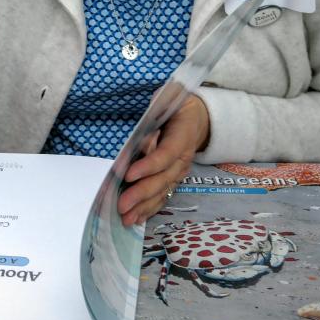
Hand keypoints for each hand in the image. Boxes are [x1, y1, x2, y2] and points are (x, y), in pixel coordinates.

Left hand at [117, 95, 209, 226]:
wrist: (197, 117)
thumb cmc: (175, 105)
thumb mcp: (167, 100)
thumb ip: (154, 116)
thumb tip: (140, 140)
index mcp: (183, 136)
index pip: (166, 154)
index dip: (148, 165)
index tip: (128, 174)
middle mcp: (183, 159)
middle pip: (162, 179)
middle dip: (141, 193)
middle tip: (122, 205)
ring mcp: (179, 172)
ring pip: (162, 192)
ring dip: (143, 206)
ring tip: (126, 218)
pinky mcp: (173, 180)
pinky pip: (162, 196)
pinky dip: (149, 208)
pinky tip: (136, 218)